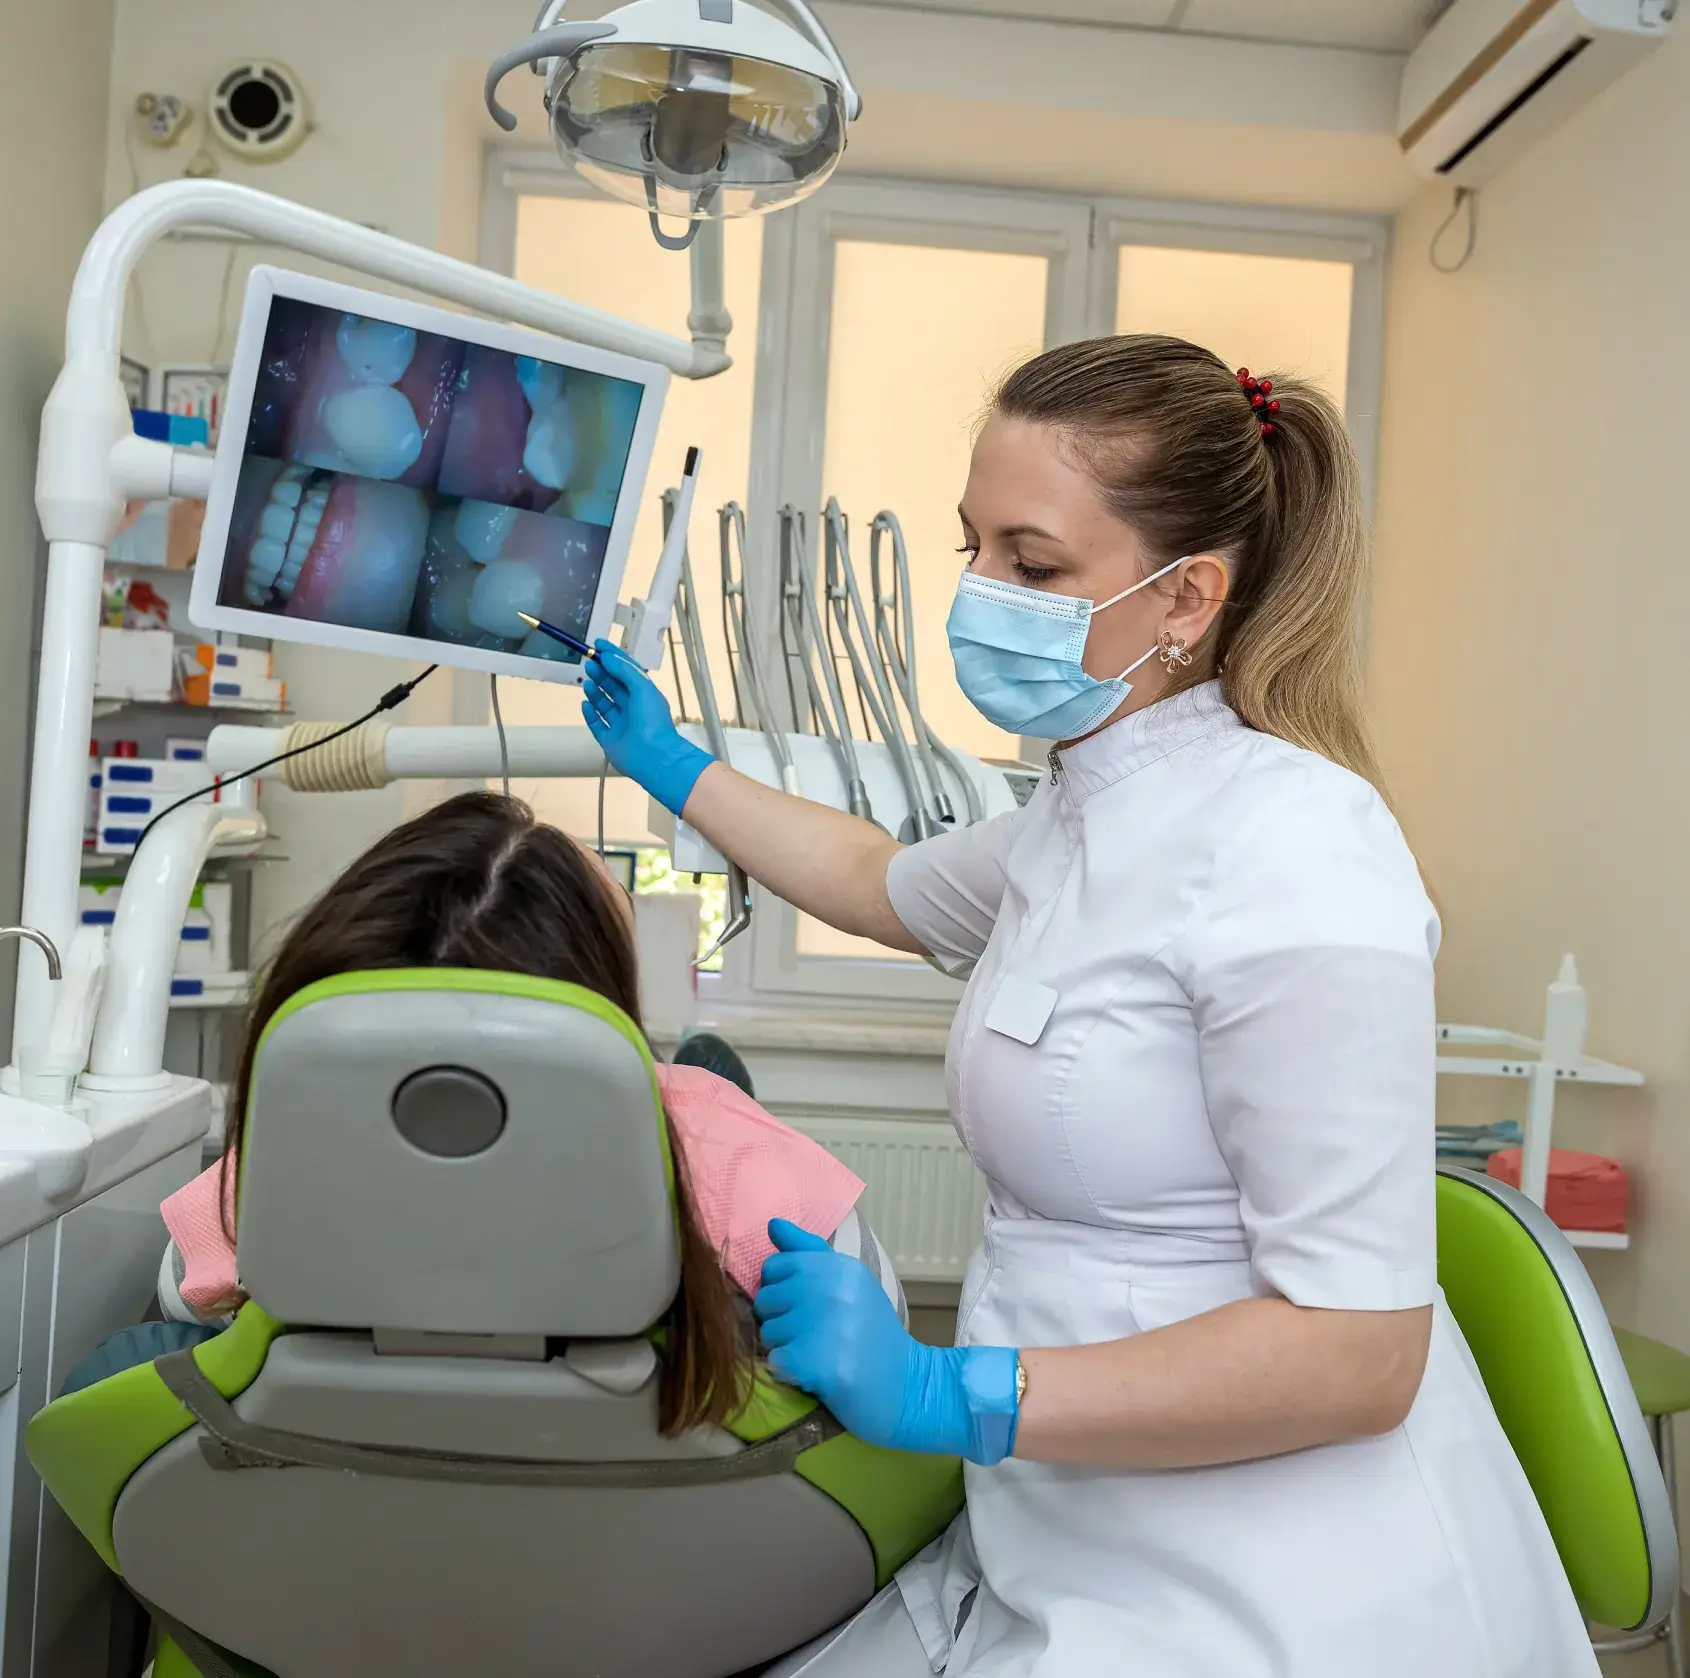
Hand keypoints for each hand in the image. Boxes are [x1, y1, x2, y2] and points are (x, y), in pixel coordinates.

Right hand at [581, 639, 713, 817]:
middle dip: (602, 672)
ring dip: (596, 690)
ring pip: (605, 704)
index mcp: (645, 695)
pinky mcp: (610, 740)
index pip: (627, 671)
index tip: (599, 645)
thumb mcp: (642, 687)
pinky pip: (597, 724)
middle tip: (589, 661)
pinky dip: (590, 713)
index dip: (613, 657)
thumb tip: (608, 658)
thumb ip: (624, 670)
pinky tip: (584, 703)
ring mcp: (622, 725)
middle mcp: (633, 709)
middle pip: (614, 686)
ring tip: (588, 679)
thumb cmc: (653, 721)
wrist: (653, 757)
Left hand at [754, 1219, 1019, 1464]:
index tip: (804, 1305)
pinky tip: (815, 1374)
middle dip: (780, 1320)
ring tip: (818, 1353)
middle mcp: (832, 1289)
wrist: (907, 1386)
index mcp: (840, 1266)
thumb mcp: (849, 1281)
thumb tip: (772, 1224)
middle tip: (814, 1334)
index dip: (781, 1288)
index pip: (774, 1266)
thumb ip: (809, 1251)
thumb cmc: (872, 1332)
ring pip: (768, 1333)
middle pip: (765, 1300)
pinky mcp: (818, 1365)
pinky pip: (775, 1362)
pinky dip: (789, 1373)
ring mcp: (826, 1327)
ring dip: (785, 1348)